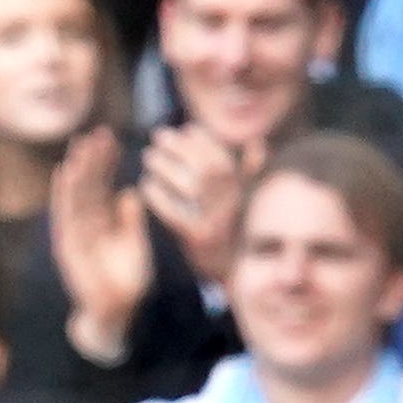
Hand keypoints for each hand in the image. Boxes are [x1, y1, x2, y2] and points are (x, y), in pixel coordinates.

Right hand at [48, 125, 152, 359]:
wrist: (116, 312)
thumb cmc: (127, 281)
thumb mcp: (136, 244)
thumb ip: (133, 220)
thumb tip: (132, 192)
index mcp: (105, 222)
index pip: (104, 185)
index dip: (107, 162)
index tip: (111, 138)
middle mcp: (87, 225)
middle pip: (89, 185)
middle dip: (91, 159)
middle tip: (96, 131)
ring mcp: (75, 234)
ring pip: (76, 196)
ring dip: (77, 170)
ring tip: (80, 145)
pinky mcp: (68, 246)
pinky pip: (65, 215)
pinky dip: (63, 194)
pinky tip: (63, 173)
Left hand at [139, 124, 248, 286]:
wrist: (235, 274)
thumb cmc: (238, 231)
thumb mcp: (249, 201)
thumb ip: (250, 172)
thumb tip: (258, 142)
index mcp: (244, 190)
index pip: (224, 157)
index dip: (205, 140)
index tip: (186, 128)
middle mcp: (233, 203)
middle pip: (207, 167)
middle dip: (182, 148)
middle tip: (158, 136)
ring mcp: (216, 221)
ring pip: (192, 187)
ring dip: (167, 168)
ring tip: (148, 157)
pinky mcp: (198, 238)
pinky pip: (176, 214)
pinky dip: (159, 198)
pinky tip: (144, 186)